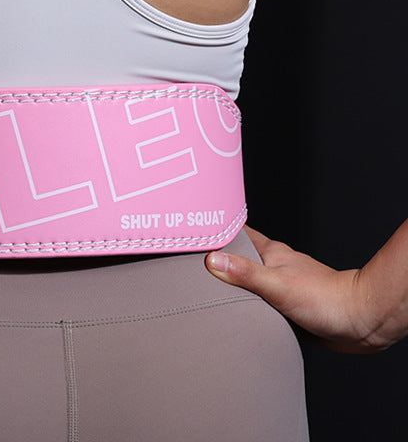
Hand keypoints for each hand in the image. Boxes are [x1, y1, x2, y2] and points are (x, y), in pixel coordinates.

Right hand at [205, 226, 400, 352]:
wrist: (361, 323)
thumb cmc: (327, 299)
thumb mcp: (278, 285)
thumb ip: (245, 273)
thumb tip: (212, 260)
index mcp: (269, 253)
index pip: (235, 232)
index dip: (214, 227)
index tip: (191, 225)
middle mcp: (272, 266)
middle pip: (236, 257)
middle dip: (214, 257)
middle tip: (187, 259)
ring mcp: (279, 286)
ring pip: (246, 281)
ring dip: (229, 284)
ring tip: (201, 287)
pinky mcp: (285, 308)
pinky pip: (256, 303)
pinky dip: (243, 304)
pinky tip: (232, 313)